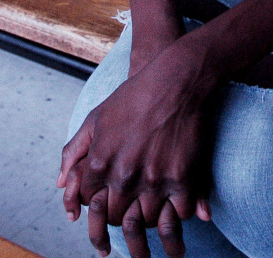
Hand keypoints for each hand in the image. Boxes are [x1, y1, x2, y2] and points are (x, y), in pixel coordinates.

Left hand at [58, 42, 214, 257]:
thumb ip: (74, 152)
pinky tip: (181, 209)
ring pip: (147, 221)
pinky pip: (180, 213)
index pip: (91, 204)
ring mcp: (154, 179)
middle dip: (122, 220)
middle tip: (132, 222)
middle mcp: (124, 176)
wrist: (176, 79)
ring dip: (150, 222)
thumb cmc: (135, 95)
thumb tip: (59, 184)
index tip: (109, 209)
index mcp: (100, 163)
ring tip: (158, 223)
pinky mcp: (183, 177)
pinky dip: (179, 214)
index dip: (99, 207)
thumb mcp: (96, 117)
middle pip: (117, 218)